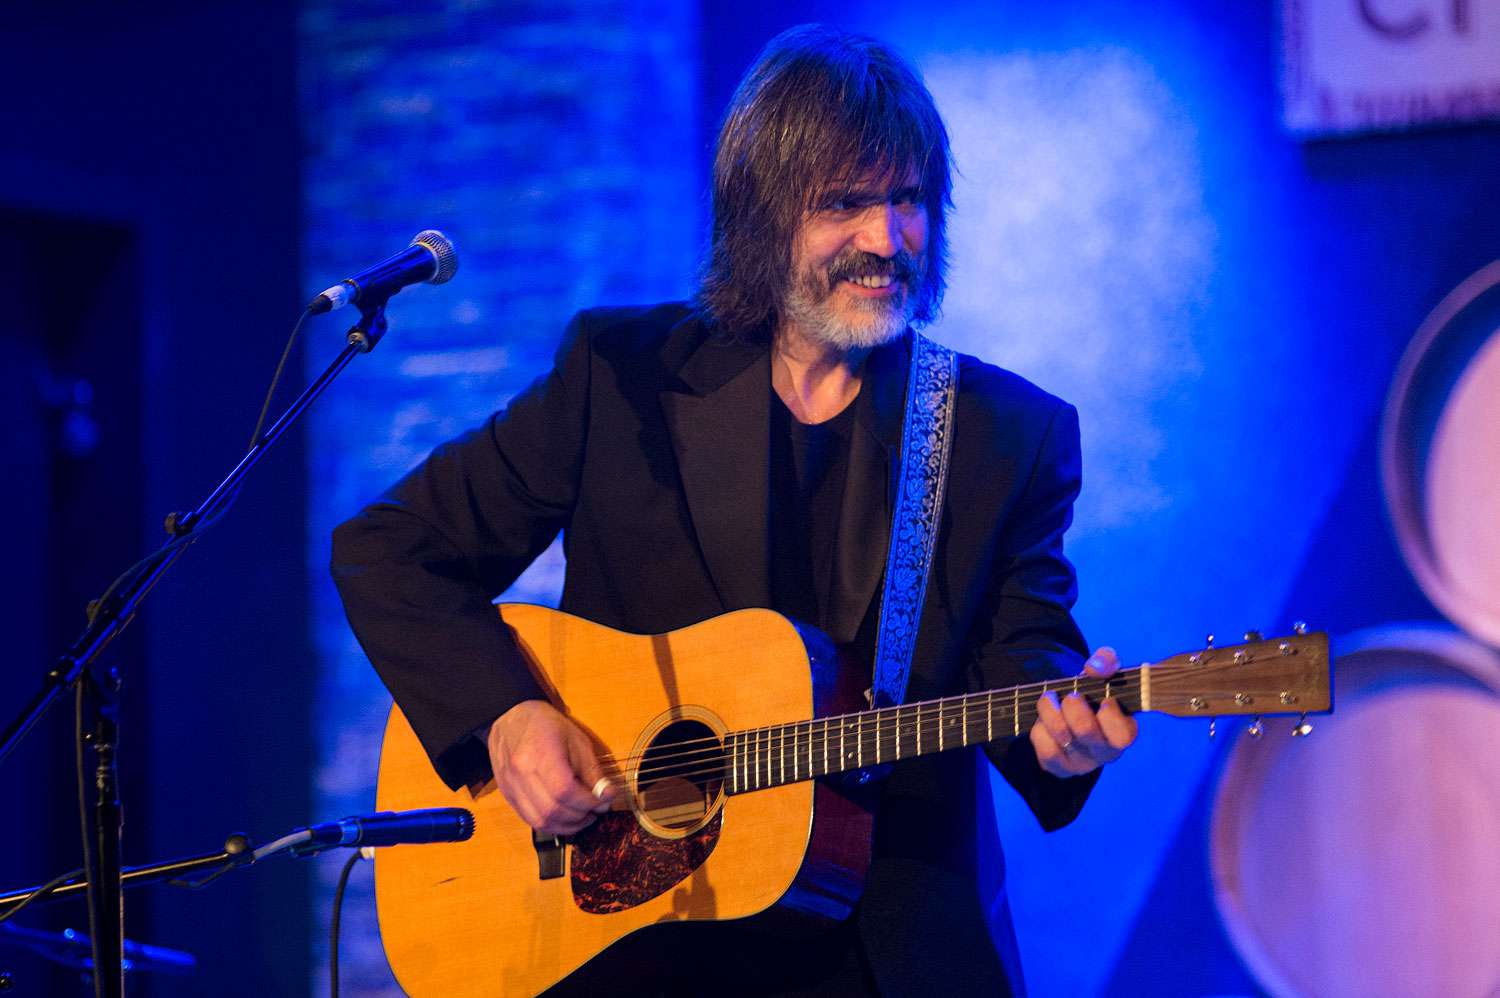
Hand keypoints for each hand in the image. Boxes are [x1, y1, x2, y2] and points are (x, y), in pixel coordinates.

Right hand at [487, 700, 617, 835]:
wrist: (511, 717)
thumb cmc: (546, 725)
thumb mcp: (577, 740)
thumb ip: (592, 771)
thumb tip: (607, 796)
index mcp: (541, 755)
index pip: (566, 792)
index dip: (588, 802)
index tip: (603, 802)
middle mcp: (521, 774)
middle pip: (553, 811)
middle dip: (579, 817)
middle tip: (595, 812)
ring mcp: (511, 786)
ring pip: (540, 821)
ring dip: (566, 826)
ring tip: (581, 817)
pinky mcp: (507, 795)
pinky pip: (529, 820)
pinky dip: (550, 824)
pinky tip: (564, 818)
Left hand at [1030, 647, 1137, 777]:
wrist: (1070, 712)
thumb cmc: (1094, 694)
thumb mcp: (1103, 673)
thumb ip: (1105, 661)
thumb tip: (1094, 667)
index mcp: (1124, 732)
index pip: (1123, 735)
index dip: (1109, 715)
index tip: (1104, 700)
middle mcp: (1106, 753)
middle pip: (1085, 730)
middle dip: (1072, 704)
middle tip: (1072, 696)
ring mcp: (1083, 764)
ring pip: (1061, 737)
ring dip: (1050, 711)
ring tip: (1050, 700)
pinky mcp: (1061, 768)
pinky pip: (1045, 750)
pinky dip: (1040, 729)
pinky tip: (1043, 722)